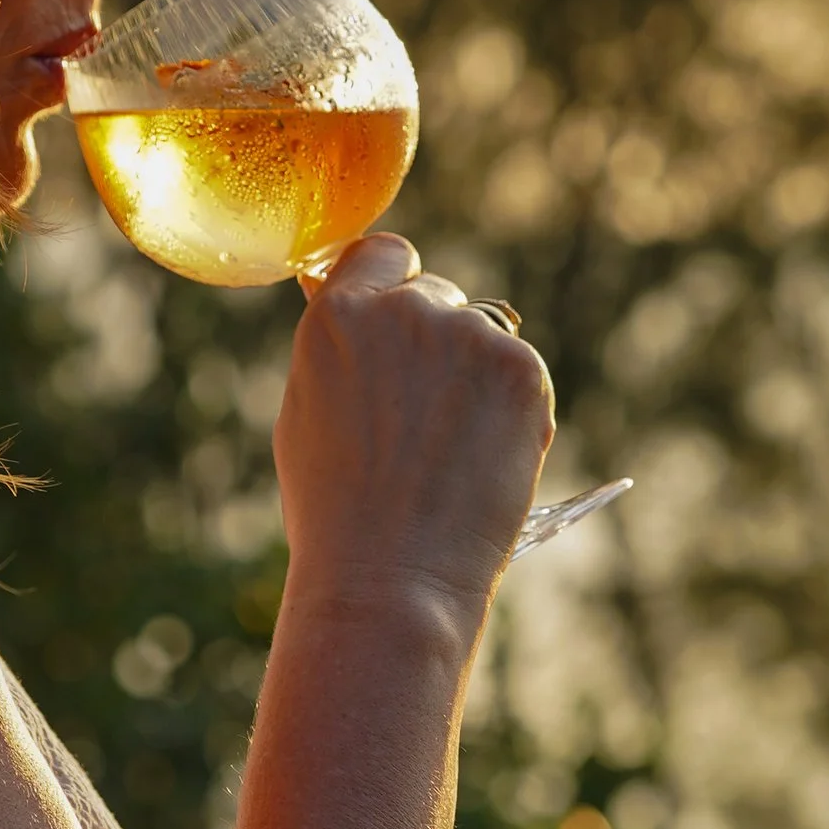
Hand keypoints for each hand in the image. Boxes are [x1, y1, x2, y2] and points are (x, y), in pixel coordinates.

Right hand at [274, 235, 554, 637]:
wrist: (391, 574)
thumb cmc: (336, 511)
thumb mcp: (306, 410)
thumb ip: (339, 349)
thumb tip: (358, 307)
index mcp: (338, 315)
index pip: (383, 254)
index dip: (392, 288)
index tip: (397, 324)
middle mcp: (403, 310)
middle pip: (436, 295)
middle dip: (434, 342)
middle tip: (424, 419)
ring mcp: (467, 335)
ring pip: (482, 337)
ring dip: (474, 378)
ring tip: (448, 454)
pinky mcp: (522, 369)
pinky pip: (519, 372)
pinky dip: (509, 409)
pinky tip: (479, 459)